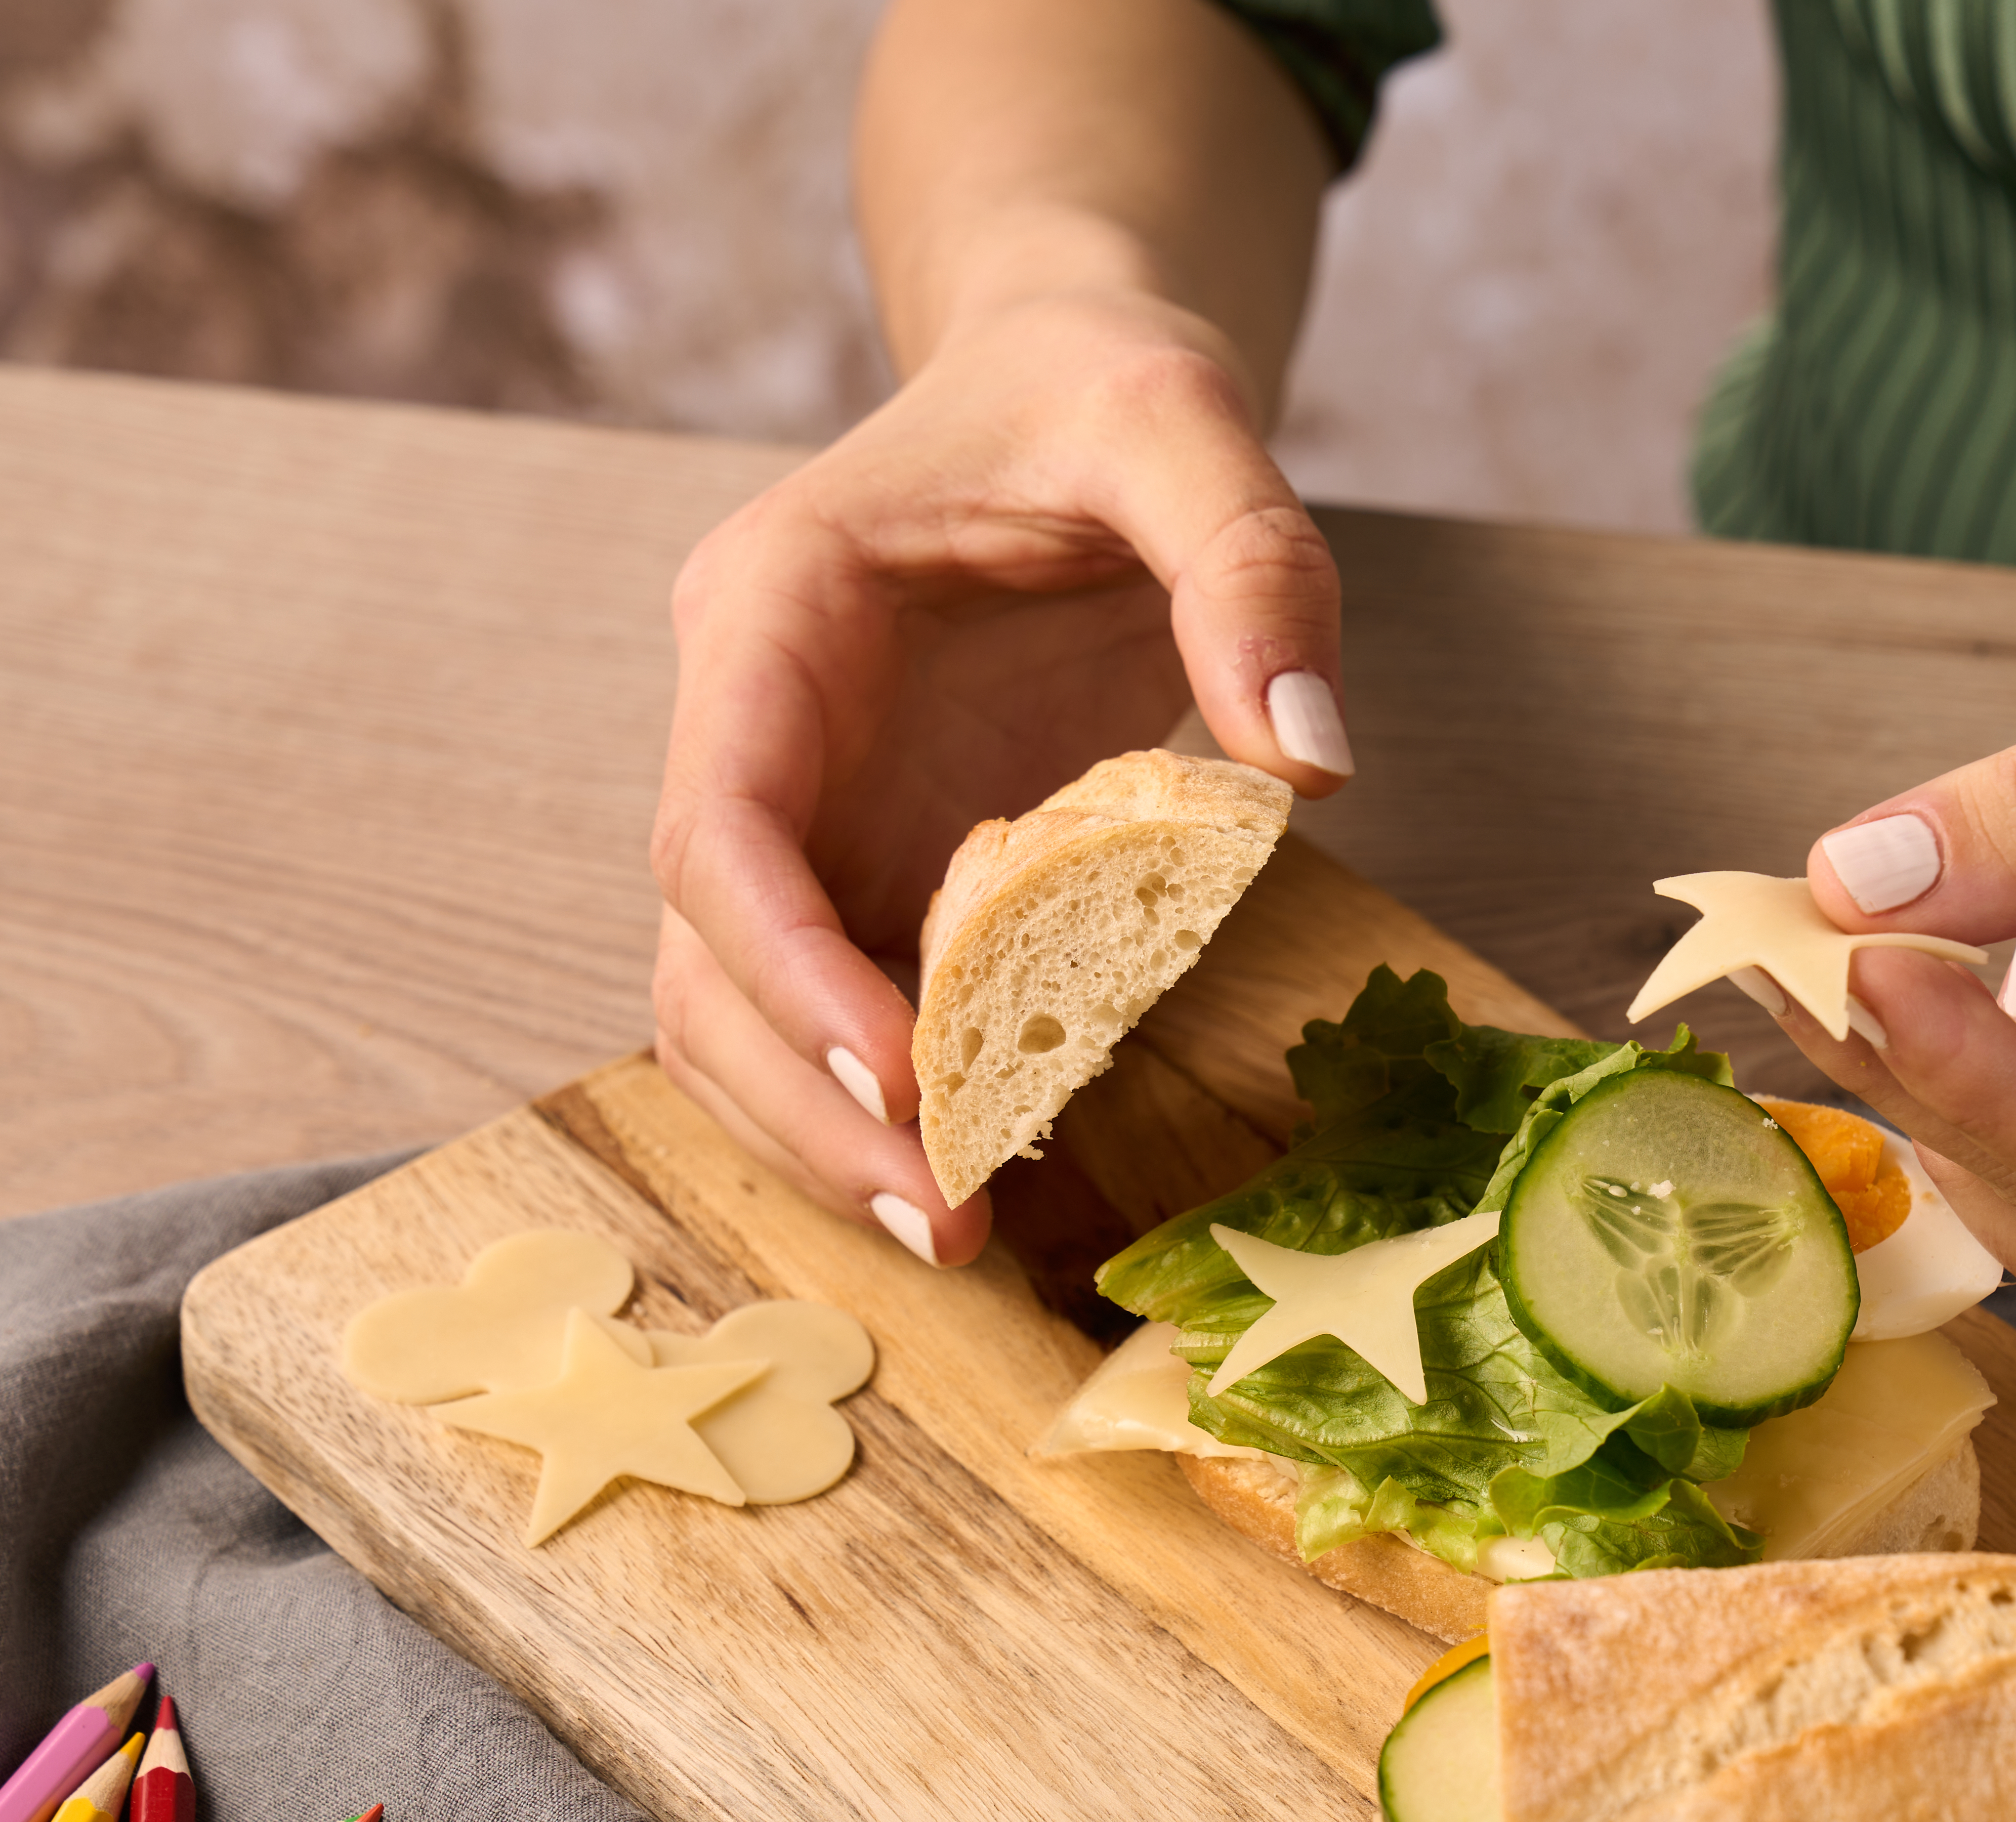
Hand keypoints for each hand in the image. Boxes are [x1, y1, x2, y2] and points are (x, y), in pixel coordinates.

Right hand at [650, 287, 1351, 1262]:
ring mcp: (808, 810)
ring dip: (829, 1134)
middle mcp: (756, 729)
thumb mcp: (1185, 421)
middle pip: (709, 956)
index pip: (718, 827)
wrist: (1079, 394)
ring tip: (960, 1235)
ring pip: (745, 1013)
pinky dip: (904, 1104)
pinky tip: (996, 1174)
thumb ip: (1252, 566)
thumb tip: (1306, 755)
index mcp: (772, 613)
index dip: (788, 972)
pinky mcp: (880, 866)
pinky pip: (853, 1011)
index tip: (900, 1079)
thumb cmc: (1104, 392)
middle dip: (804, 1102)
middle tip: (943, 1222)